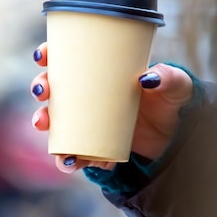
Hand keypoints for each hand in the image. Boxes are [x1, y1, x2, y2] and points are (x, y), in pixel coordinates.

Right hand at [31, 42, 193, 172]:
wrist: (177, 135)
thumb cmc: (172, 101)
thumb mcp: (176, 86)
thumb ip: (168, 78)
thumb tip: (146, 79)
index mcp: (101, 69)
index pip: (67, 56)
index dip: (48, 54)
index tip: (42, 57)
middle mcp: (88, 92)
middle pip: (52, 86)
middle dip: (40, 88)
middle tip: (43, 95)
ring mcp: (88, 119)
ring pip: (55, 120)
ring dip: (45, 125)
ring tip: (47, 127)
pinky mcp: (93, 143)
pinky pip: (73, 151)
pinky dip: (69, 158)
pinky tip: (71, 161)